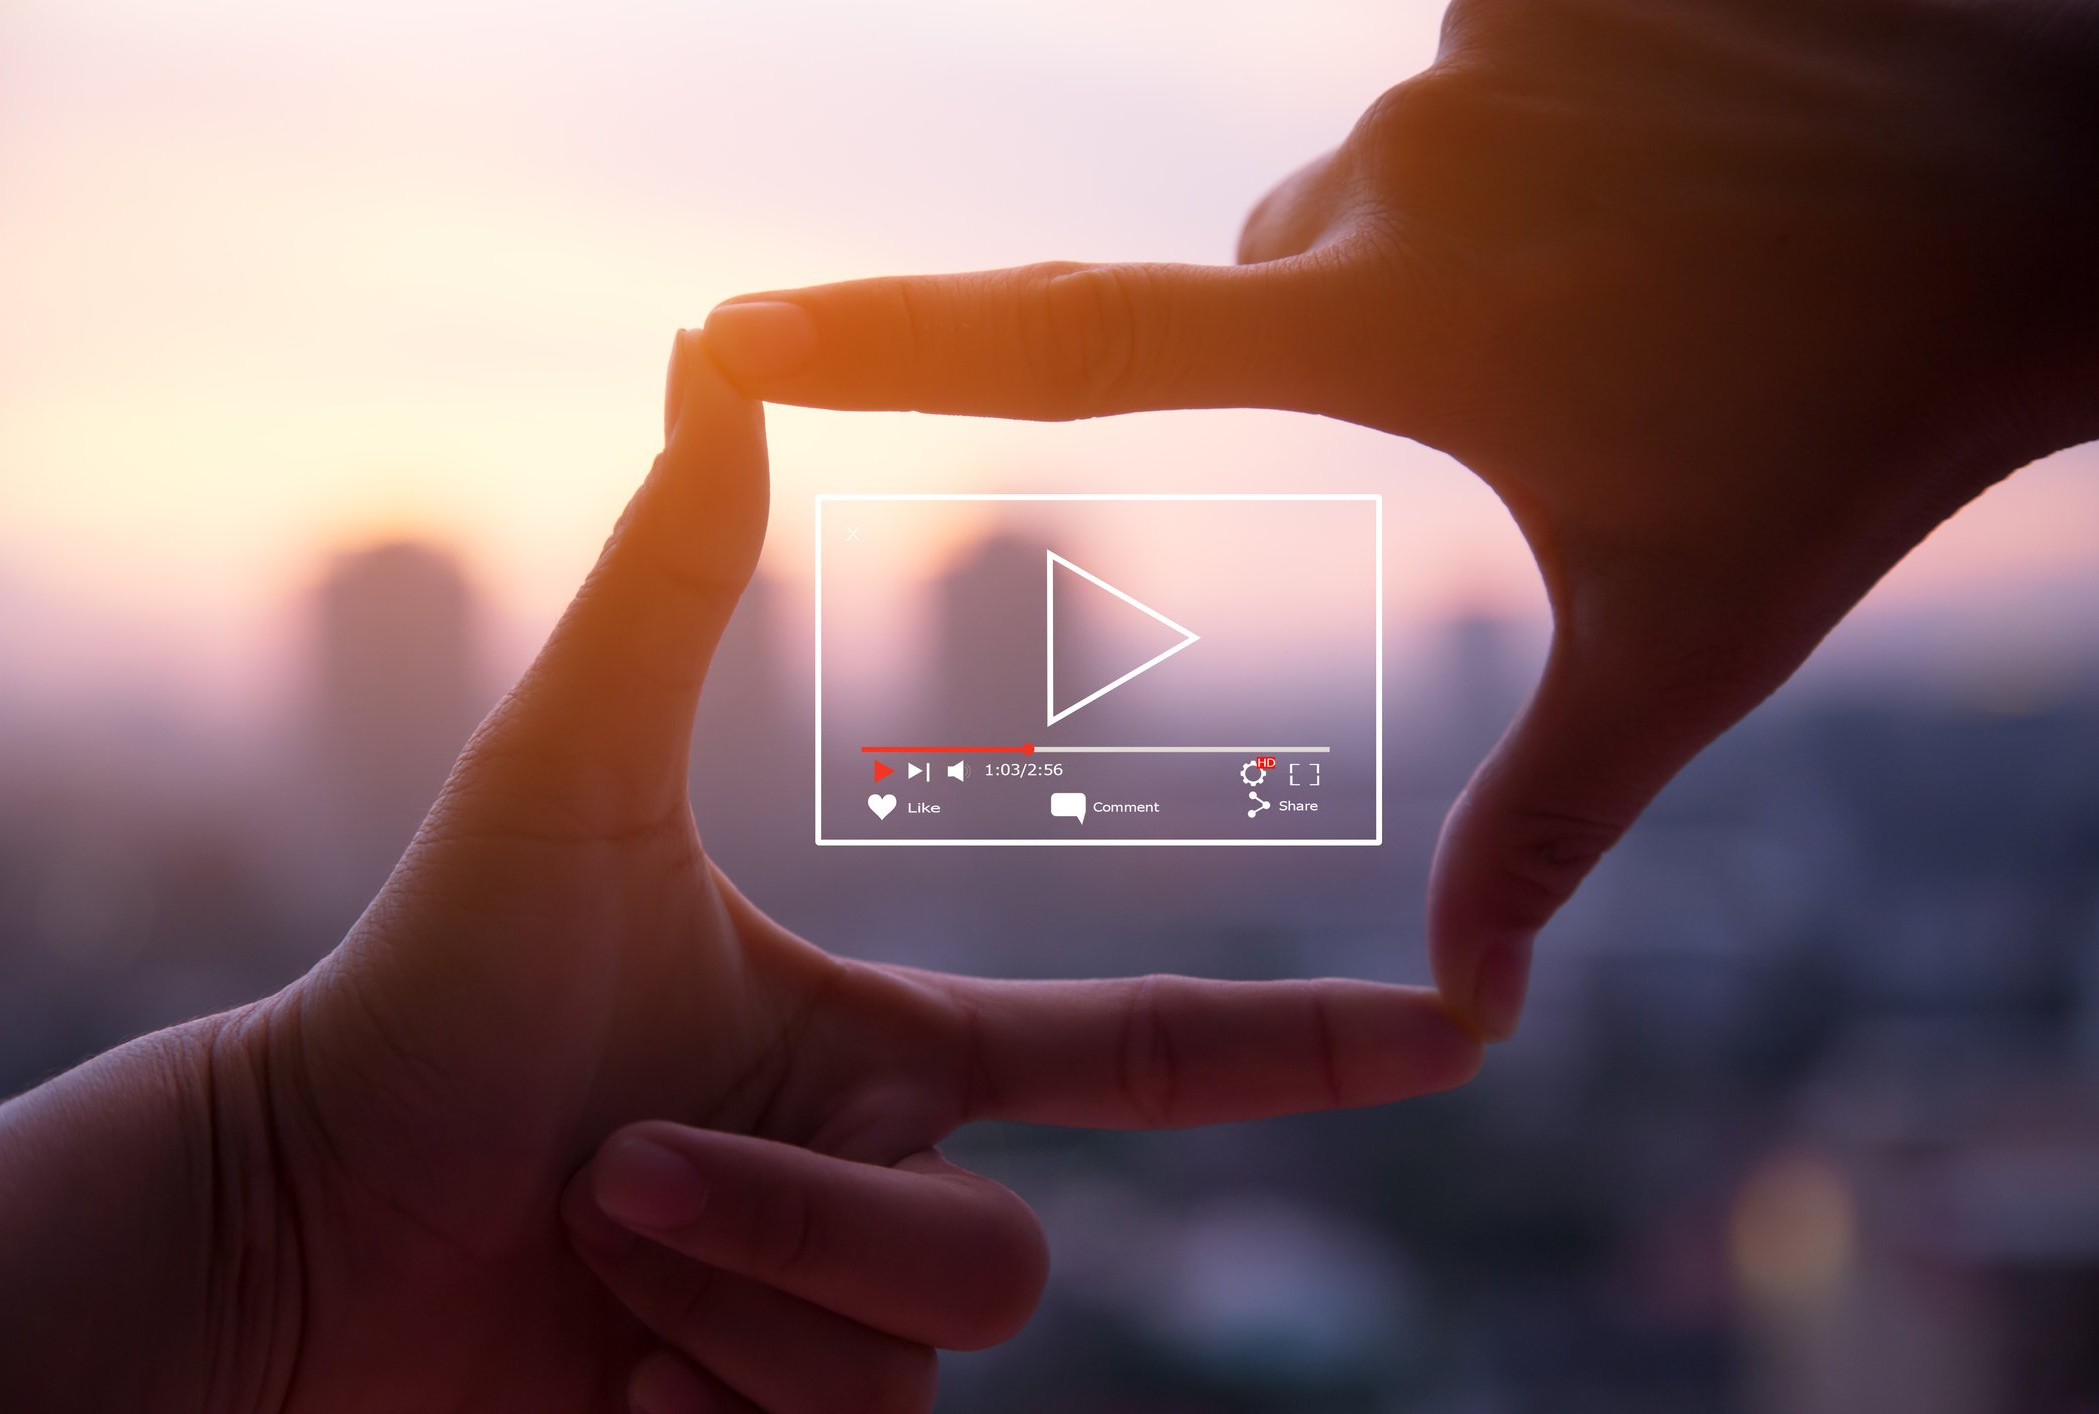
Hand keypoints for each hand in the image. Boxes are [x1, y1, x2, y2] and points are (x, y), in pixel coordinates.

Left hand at [0, 335, 1481, 1413]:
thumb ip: (671, 580)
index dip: (1311, 1046)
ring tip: (576, 1249)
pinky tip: (585, 1375)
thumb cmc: (424, 997)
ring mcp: (829, 1348)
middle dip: (788, 1221)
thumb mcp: (569, 782)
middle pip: (990, 1274)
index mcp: (891, 1062)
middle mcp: (886, 1204)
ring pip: (897, 1381)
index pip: (1142, 1054)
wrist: (291, 1224)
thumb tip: (720, 355)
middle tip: (607, 1172)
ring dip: (709, 1299)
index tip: (1465, 1019)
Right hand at [692, 0, 2098, 1039]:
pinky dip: (1533, 121)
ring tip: (1654, 258)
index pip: (1075, 342)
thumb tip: (1478, 1009)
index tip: (734, 329)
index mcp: (1390, 335)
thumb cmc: (1858, 429)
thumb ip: (1546, 823)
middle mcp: (1394, 173)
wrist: (2047, 194)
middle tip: (1572, 350)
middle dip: (1381, 322)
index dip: (888, 344)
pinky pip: (1461, 65)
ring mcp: (1474, 47)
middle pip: (1282, 262)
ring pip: (1382, 169)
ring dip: (1474, 227)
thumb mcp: (1685, 642)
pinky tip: (1683, 149)